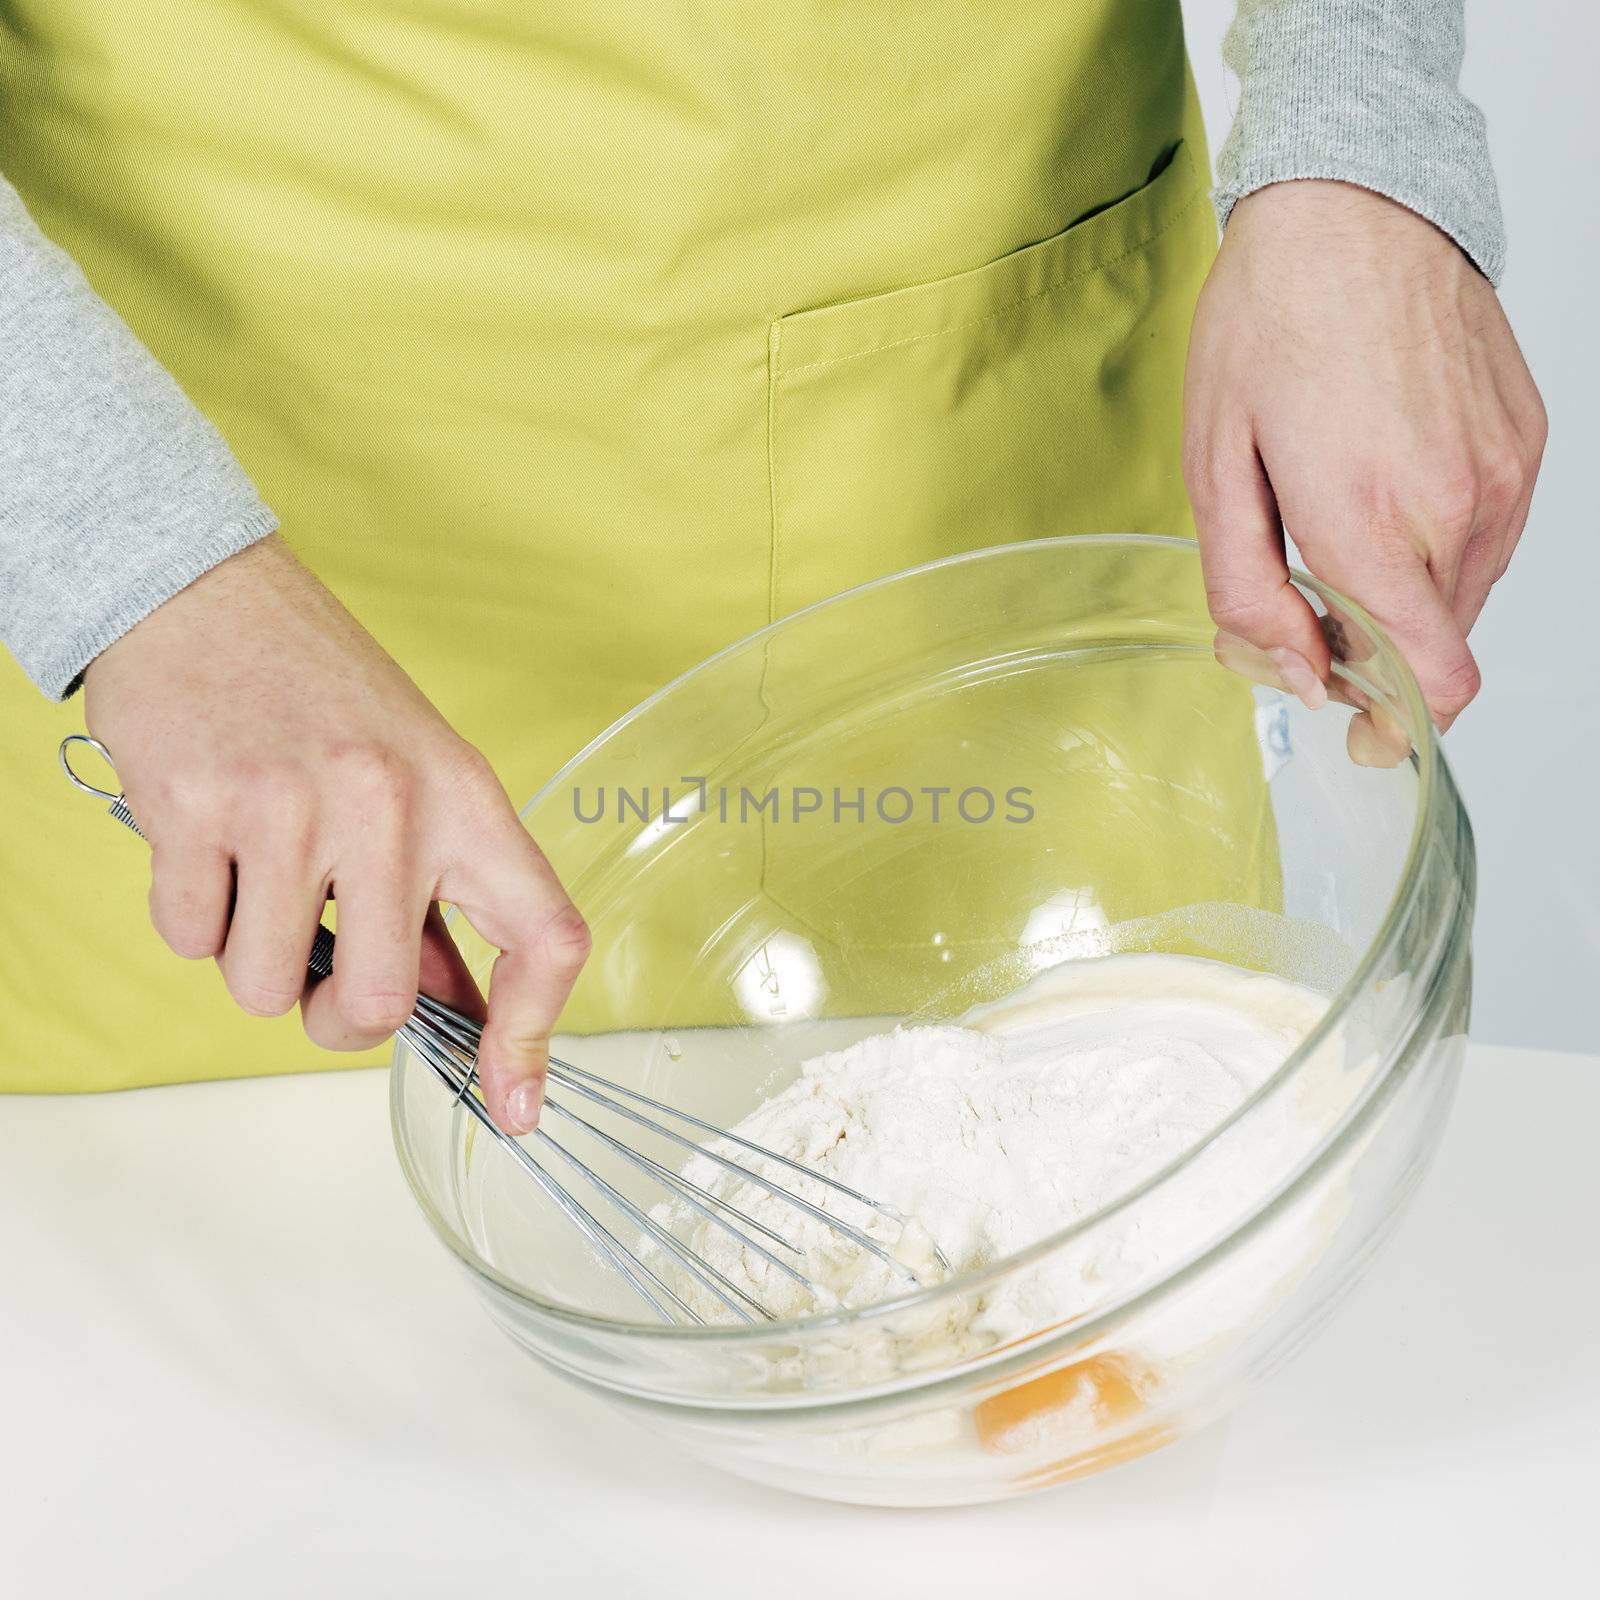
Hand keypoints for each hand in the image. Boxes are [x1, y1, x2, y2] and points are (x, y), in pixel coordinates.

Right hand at [82, 534, 588, 1133]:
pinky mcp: (195, 806)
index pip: (544, 932)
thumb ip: (441, 898)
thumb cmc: (324, 695)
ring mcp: (290, 804)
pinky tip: (208, 844)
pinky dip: (192, 918)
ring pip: (264, 989)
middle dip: (339, 1021)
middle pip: (380, 1003)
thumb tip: (461, 1017)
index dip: (534, 1036)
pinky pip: (188, 941)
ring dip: (253, 961)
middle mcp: (390, 803)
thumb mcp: (419, 780)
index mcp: (466, 799)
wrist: (207, 592)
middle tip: (319, 977)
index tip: (514, 1104)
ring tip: (258, 875)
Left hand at [1183, 179, 1545, 750]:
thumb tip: (1294, 671)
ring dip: (1404, 594)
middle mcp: (1458, 506)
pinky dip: (1437, 543)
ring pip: (1464, 596)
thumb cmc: (1269, 324)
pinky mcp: (1527, 442)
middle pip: (1436, 646)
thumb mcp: (1214, 467)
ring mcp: (1505, 473)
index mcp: (1371, 521)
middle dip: (1372, 649)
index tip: (1356, 720)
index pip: (1432, 681)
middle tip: (1305, 592)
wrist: (1352, 207)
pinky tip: (1385, 482)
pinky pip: (1488, 536)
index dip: (1394, 722)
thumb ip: (1249, 590)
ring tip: (1340, 517)